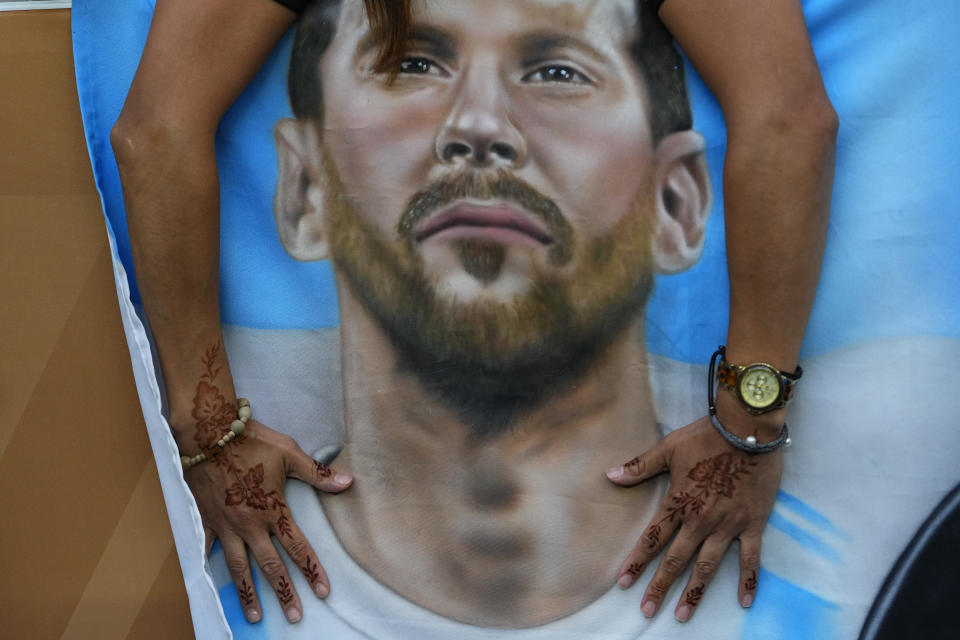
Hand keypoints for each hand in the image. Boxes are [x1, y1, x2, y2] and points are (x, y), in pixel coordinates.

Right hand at [185, 419, 351, 623]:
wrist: (209, 433)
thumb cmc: (252, 441)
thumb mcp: (289, 454)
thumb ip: (318, 473)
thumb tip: (348, 482)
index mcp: (274, 510)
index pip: (298, 547)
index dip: (312, 570)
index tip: (323, 591)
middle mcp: (251, 524)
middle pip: (270, 566)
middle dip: (284, 593)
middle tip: (295, 617)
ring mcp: (227, 525)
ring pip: (239, 567)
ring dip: (248, 593)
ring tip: (255, 617)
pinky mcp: (208, 519)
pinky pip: (209, 547)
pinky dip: (211, 563)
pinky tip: (213, 579)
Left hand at [605, 413, 780, 621]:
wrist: (747, 430)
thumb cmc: (706, 437)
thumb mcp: (668, 449)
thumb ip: (639, 466)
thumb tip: (610, 476)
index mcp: (678, 503)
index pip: (653, 538)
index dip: (636, 561)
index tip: (623, 582)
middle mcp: (700, 520)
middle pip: (676, 559)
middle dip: (660, 586)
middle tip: (647, 610)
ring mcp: (727, 525)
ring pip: (708, 566)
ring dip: (695, 592)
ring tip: (683, 615)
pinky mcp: (752, 524)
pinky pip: (751, 559)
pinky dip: (749, 581)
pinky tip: (745, 602)